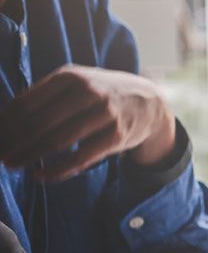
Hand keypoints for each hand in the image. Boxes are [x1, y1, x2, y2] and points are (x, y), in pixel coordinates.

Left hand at [0, 65, 176, 180]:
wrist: (148, 102)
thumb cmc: (100, 93)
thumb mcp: (76, 82)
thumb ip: (45, 95)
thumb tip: (5, 120)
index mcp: (70, 77)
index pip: (28, 102)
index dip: (7, 123)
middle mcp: (89, 92)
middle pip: (40, 122)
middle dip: (15, 142)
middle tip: (1, 156)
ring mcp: (106, 114)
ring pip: (58, 140)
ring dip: (31, 155)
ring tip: (13, 165)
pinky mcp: (118, 136)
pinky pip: (81, 157)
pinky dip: (58, 169)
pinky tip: (41, 175)